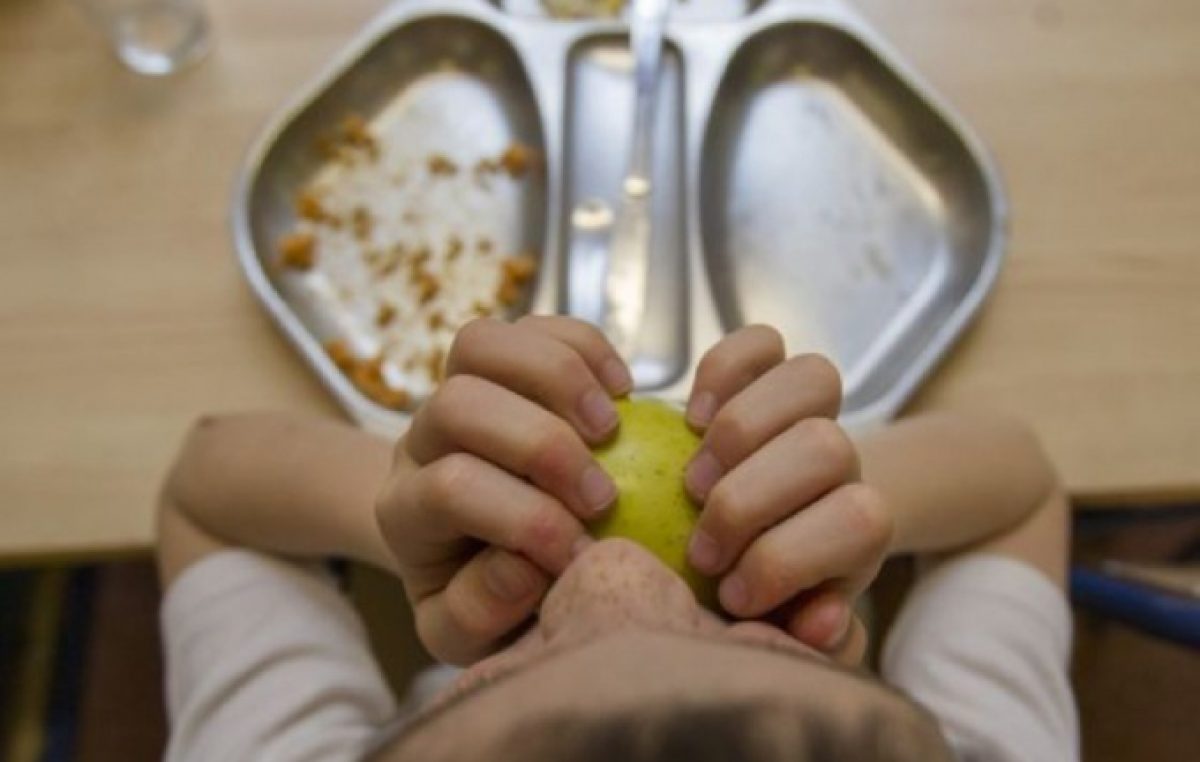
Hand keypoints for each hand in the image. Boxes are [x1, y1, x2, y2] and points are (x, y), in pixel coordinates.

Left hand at [374, 316, 631, 664]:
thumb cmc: (481, 596)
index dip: (524, 519)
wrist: (470, 552)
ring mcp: (458, 389)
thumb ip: (480, 612)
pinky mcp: (503, 362)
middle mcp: (420, 441)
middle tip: (603, 497)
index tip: (581, 557)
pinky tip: (623, 391)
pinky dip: (584, 346)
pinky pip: (533, 325)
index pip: (450, 489)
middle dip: (541, 445)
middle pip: (457, 404)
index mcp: (406, 512)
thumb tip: (521, 563)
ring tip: (613, 426)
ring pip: (480, 344)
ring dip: (558, 378)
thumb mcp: (468, 631)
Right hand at [683, 326, 893, 663]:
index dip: (788, 559)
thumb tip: (821, 621)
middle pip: (827, 446)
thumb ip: (809, 632)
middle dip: (749, 500)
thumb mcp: (786, 623)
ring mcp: (809, 409)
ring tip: (690, 483)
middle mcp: (844, 460)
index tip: (732, 594)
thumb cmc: (766, 588)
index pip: (862, 520)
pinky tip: (691, 418)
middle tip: (702, 546)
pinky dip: (721, 370)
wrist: (767, 526)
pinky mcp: (767, 373)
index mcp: (861, 524)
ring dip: (738, 431)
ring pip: (813, 378)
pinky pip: (761, 342)